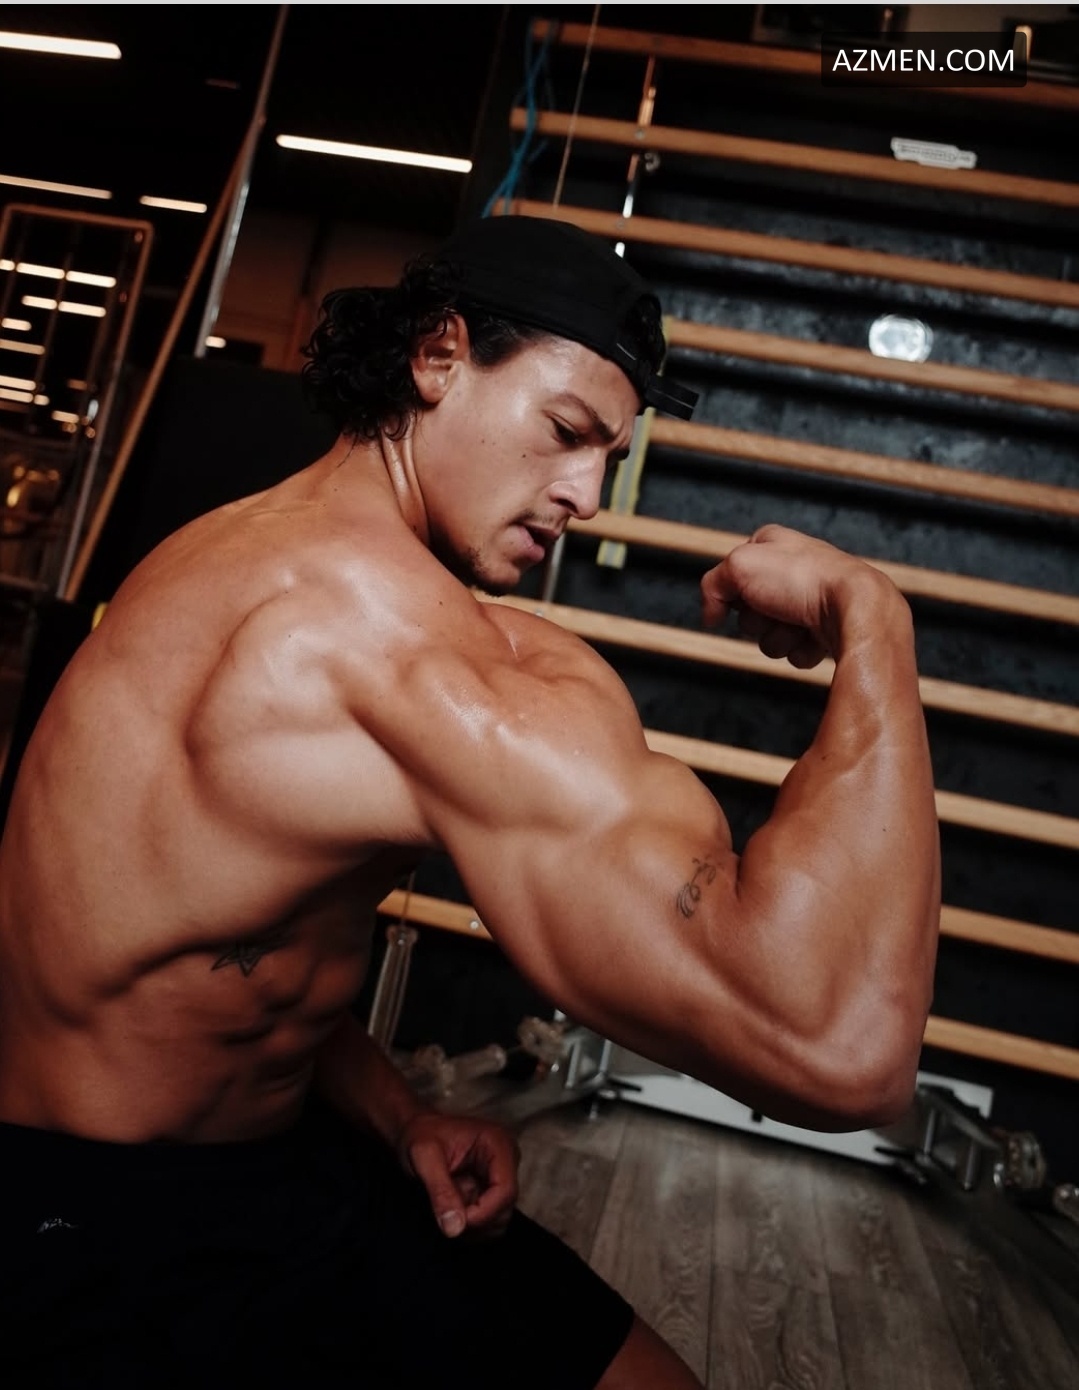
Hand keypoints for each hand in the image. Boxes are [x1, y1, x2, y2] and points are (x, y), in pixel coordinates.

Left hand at [397, 1110, 519, 1239]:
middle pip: (505, 1207)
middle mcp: (507, 1160)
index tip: (453, 1221)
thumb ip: (440, 1191)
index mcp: (498, 1143)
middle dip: (474, 1220)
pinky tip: (451, 1208)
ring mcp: (501, 1176)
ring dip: (471, 1224)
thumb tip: (454, 1228)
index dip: (483, 1213)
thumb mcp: (424, 1157)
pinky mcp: (492, 1190)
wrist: (416, 1131)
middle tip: (444, 1213)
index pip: (506, 1190)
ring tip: (446, 1206)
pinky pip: (489, 1221)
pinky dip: (470, 1225)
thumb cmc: (420, 1135)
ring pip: (498, 1219)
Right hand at [700, 523, 900, 666]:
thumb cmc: (802, 579)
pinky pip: (796, 651)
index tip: (742, 593)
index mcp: (773, 545)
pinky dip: (801, 650)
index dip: (733, 589)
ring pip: (770, 635)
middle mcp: (793, 570)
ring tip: (800, 625)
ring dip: (779, 638)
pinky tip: (816, 638)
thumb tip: (710, 615)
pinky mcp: (827, 629)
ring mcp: (811, 601)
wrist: (856, 607)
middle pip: (749, 610)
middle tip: (776, 608)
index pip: (733, 572)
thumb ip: (712, 586)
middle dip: (757, 619)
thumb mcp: (739, 565)